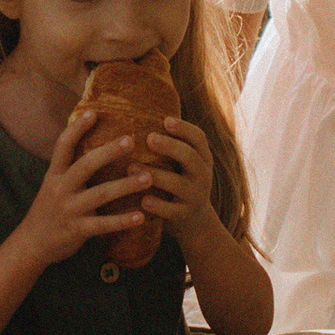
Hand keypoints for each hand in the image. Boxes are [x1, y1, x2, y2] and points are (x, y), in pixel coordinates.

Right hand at [16, 103, 152, 270]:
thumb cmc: (49, 209)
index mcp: (55, 174)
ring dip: (125, 185)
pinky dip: (122, 221)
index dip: (76, 129)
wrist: (32, 243)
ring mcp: (69, 209)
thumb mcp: (53, 184)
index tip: (93, 112)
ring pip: (100, 194)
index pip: (63, 146)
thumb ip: (70, 168)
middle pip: (85, 165)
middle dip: (108, 152)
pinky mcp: (77, 230)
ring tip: (148, 178)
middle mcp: (61, 188)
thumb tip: (92, 144)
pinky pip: (103, 224)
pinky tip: (140, 216)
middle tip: (131, 140)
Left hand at [137, 114, 217, 247]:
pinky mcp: (185, 216)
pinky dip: (158, 206)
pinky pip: (172, 211)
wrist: (195, 222)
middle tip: (149, 138)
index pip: (198, 138)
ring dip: (156, 175)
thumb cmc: (179, 182)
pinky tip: (142, 200)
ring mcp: (196, 196)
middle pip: (191, 157)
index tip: (165, 120)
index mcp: (202, 157)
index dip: (184, 128)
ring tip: (131, 167)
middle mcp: (203, 175)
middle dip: (171, 147)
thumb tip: (137, 111)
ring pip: (179, 184)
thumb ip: (169, 144)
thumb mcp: (181, 163)